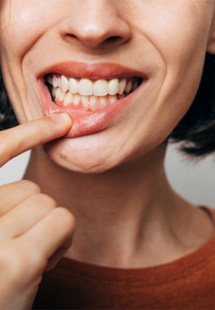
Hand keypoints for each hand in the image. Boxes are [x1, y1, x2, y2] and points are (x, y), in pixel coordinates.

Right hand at [0, 114, 74, 309]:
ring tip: (25, 257)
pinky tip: (42, 263)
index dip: (28, 134)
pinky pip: (62, 220)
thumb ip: (3, 207)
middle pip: (29, 187)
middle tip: (17, 247)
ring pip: (47, 202)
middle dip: (33, 216)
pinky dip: (62, 240)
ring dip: (46, 229)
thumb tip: (34, 188)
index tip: (60, 122)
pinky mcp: (18, 258)